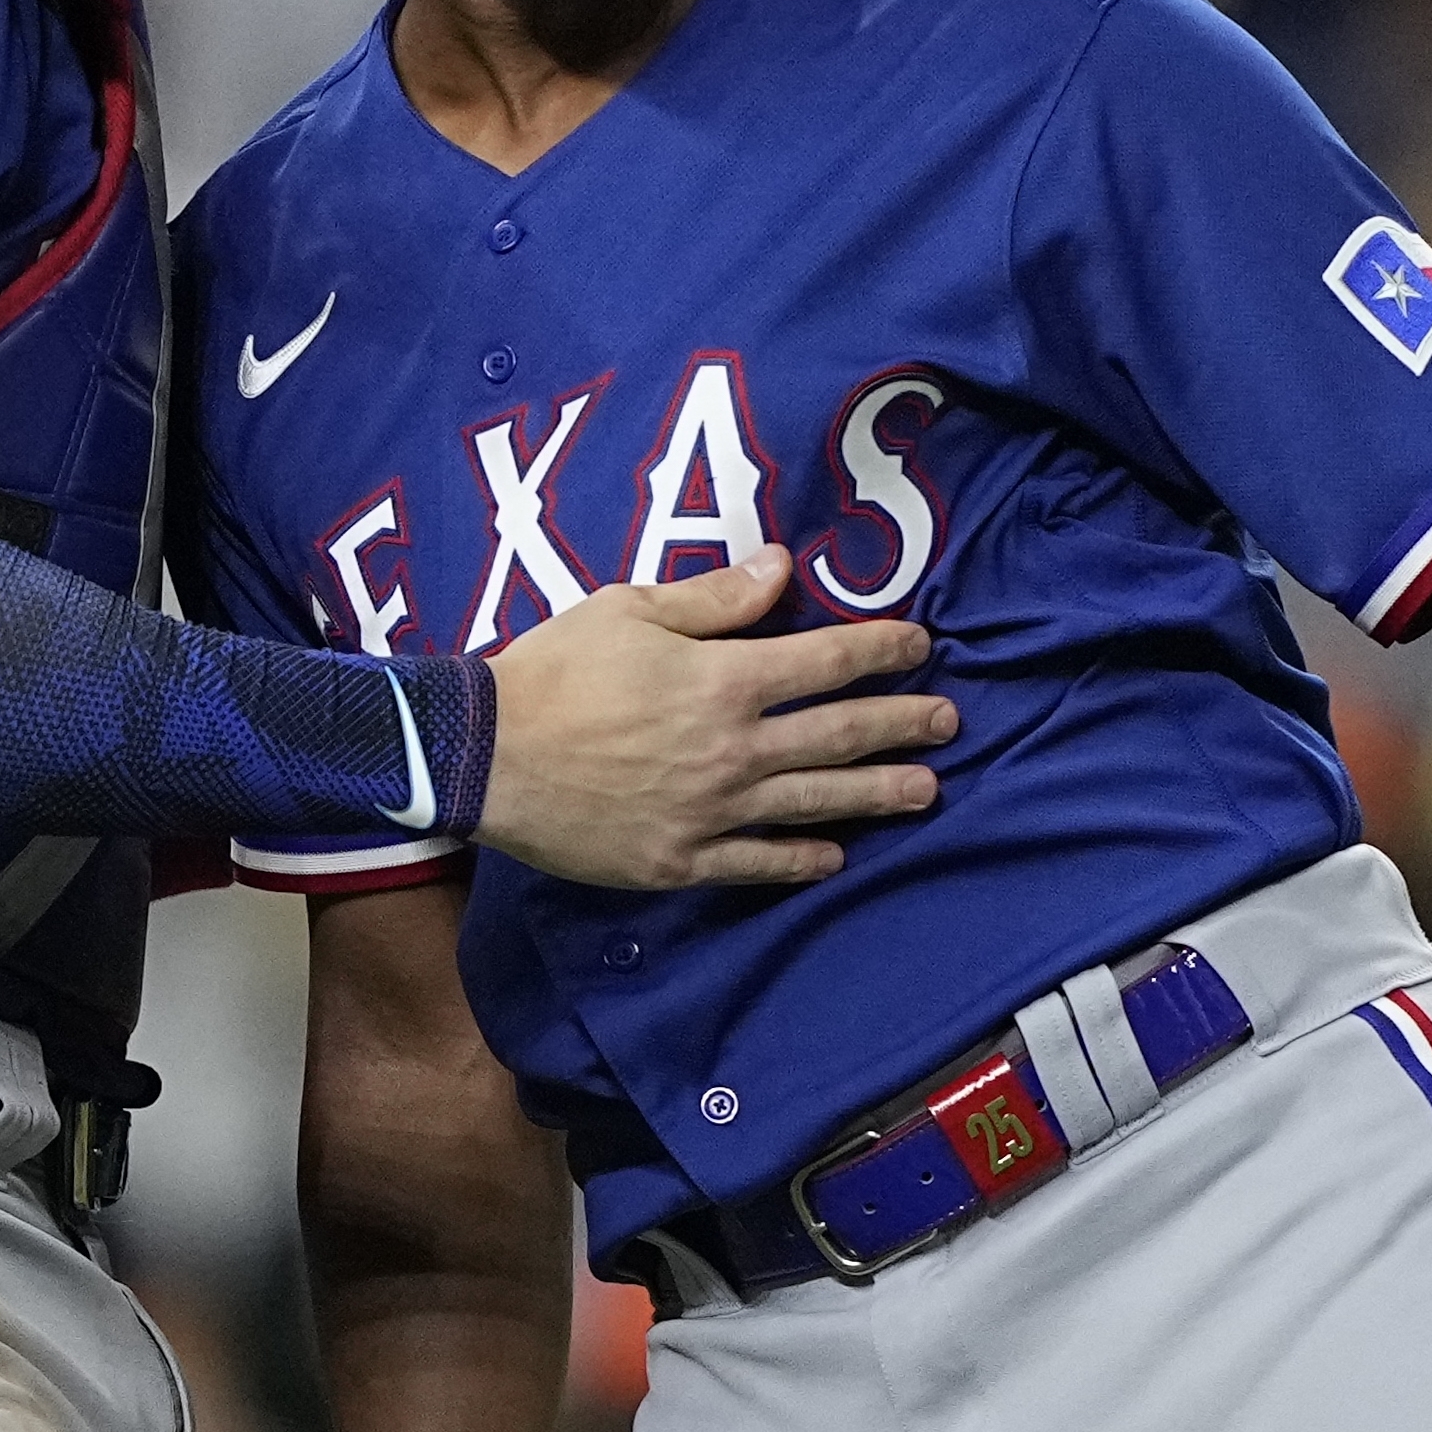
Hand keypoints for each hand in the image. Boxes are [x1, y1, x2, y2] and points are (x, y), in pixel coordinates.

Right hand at [480, 545, 947, 887]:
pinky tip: (835, 855)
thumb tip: (781, 568)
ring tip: (926, 791)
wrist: (484, 755)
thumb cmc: (553, 670)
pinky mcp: (680, 860)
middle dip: (901, 725)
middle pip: (838, 735)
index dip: (881, 650)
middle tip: (947, 723)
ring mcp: (710, 812)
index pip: (826, 660)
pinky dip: (801, 858)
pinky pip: (757, 863)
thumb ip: (715, 599)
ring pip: (814, 802)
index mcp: (723, 679)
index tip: (921, 647)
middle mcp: (732, 749)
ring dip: (876, 795)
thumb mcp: (629, 609)